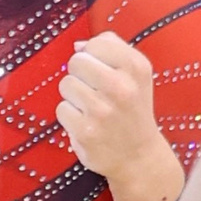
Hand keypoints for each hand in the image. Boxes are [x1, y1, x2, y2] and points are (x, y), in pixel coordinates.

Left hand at [56, 31, 162, 179]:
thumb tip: (78, 45)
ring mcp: (102, 111)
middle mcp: (121, 87)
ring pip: (66, 84)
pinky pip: (61, 109)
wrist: (139, 156)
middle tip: (94, 90)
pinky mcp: (85, 131)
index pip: (95, 44)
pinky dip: (70, 116)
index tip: (102, 70)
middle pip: (76, 62)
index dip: (93, 56)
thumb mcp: (136, 73)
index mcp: (136, 67)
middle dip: (80, 74)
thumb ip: (111, 48)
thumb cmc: (133, 109)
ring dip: (74, 96)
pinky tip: (86, 123)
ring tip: (91, 108)